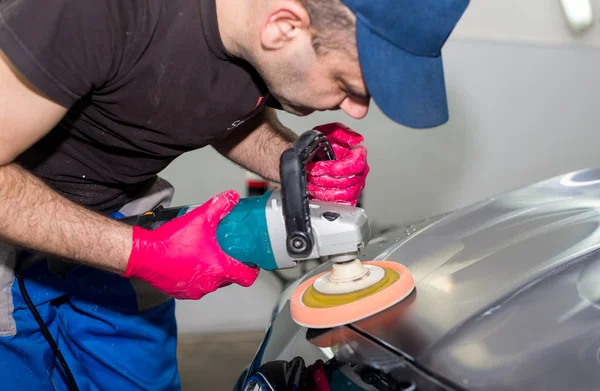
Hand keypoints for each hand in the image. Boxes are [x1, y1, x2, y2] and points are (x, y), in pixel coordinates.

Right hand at [123, 190, 259, 299]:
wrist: (143, 254)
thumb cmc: (171, 241)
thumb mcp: (199, 218)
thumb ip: (219, 206)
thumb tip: (232, 197)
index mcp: (219, 269)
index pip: (247, 277)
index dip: (252, 270)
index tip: (251, 262)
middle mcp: (209, 284)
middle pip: (230, 279)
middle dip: (230, 266)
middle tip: (226, 252)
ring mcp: (195, 290)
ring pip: (212, 282)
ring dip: (212, 271)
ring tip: (206, 254)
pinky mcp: (182, 292)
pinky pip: (196, 286)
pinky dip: (196, 276)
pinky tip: (190, 262)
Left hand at [306, 122, 368, 205]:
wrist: (315, 158)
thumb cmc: (323, 146)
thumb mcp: (330, 133)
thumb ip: (343, 132)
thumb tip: (357, 140)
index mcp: (359, 156)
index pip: (356, 164)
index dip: (336, 166)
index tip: (320, 163)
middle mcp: (360, 172)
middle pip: (347, 181)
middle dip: (326, 177)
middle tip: (312, 172)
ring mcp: (355, 187)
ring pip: (344, 193)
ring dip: (324, 188)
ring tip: (312, 181)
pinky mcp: (348, 199)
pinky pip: (341, 203)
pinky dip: (327, 199)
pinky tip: (317, 191)